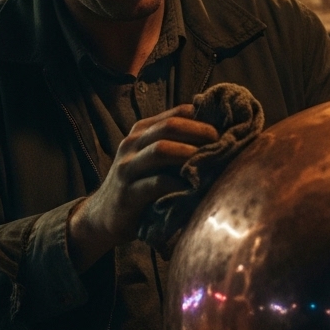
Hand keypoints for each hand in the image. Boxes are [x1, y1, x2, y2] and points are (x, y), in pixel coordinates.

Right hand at [67, 104, 218, 271]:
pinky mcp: (128, 193)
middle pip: (169, 127)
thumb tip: (217, 138)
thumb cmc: (137, 187)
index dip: (203, 117)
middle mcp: (131, 144)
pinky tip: (194, 188)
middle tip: (222, 142)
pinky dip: (179, 183)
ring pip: (161, 149)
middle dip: (199, 132)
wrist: (102, 216)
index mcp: (141, 132)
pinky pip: (157, 183)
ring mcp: (127, 168)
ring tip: (210, 162)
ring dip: (189, 153)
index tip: (227, 127)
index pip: (176, 113)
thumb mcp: (151, 161)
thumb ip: (175, 147)